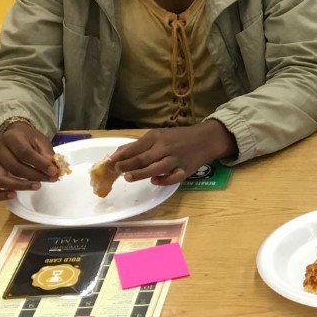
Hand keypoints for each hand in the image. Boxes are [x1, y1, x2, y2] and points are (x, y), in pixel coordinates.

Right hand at [0, 121, 59, 199]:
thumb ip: (47, 155)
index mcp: (11, 138)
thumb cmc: (29, 139)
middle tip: (50, 179)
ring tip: (37, 186)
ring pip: (0, 179)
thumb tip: (55, 170)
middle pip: (14, 167)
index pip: (24, 153)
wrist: (13, 135)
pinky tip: (13, 196)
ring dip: (19, 185)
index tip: (54, 172)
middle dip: (34, 175)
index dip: (40, 164)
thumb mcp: (40, 141)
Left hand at [109, 121, 232, 186]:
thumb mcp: (159, 135)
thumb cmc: (178, 137)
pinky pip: (173, 177)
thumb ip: (140, 144)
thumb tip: (119, 152)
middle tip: (116, 171)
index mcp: (158, 137)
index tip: (110, 161)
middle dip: (129, 164)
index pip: (137, 146)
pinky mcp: (185, 170)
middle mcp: (166, 147)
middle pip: (145, 158)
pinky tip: (154, 181)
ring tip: (128, 177)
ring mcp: (176, 159)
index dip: (123, 154)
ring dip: (141, 173)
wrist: (206, 139)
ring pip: (157, 168)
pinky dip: (164, 180)